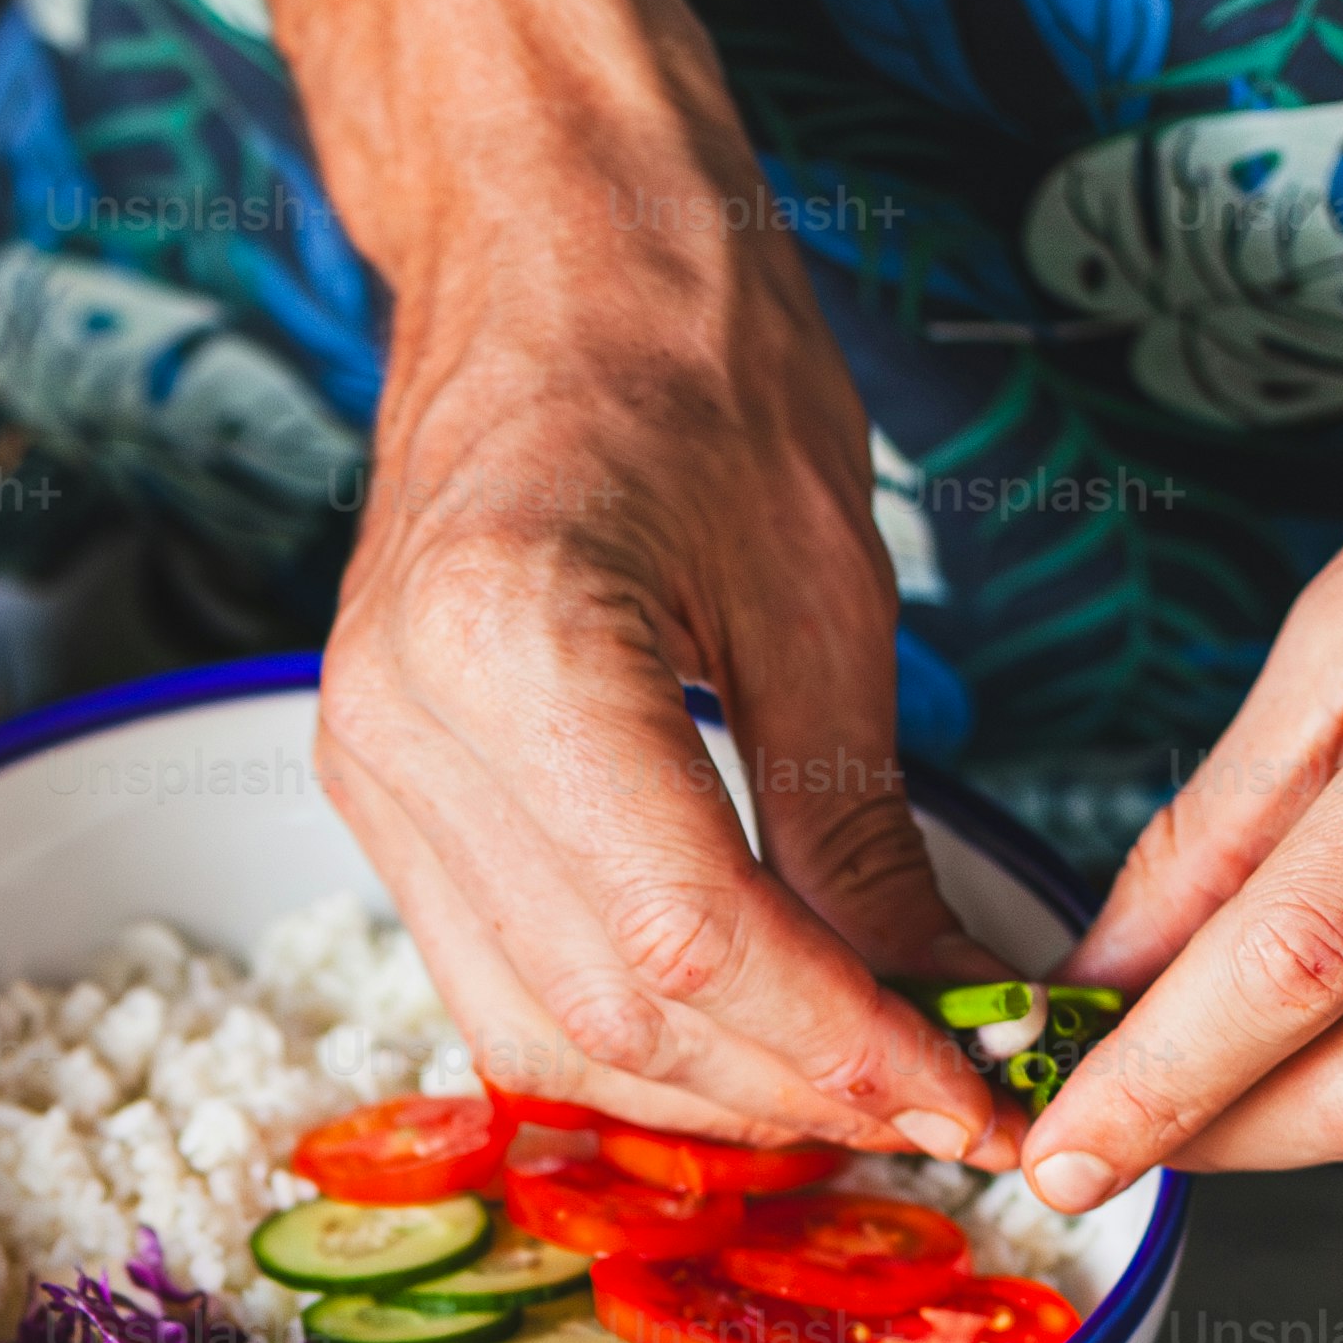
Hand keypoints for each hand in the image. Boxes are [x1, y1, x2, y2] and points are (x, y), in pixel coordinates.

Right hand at [324, 228, 1012, 1160]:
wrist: (538, 236)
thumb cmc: (687, 347)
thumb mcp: (824, 590)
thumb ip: (866, 828)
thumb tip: (944, 1008)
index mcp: (513, 649)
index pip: (691, 943)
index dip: (845, 1052)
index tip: (976, 1101)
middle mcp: (403, 730)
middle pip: (611, 1014)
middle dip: (795, 1092)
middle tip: (948, 1106)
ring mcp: (366, 770)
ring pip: (542, 1032)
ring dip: (712, 1094)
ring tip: (860, 1088)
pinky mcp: (375, 794)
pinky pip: (500, 980)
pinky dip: (631, 1040)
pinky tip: (749, 1036)